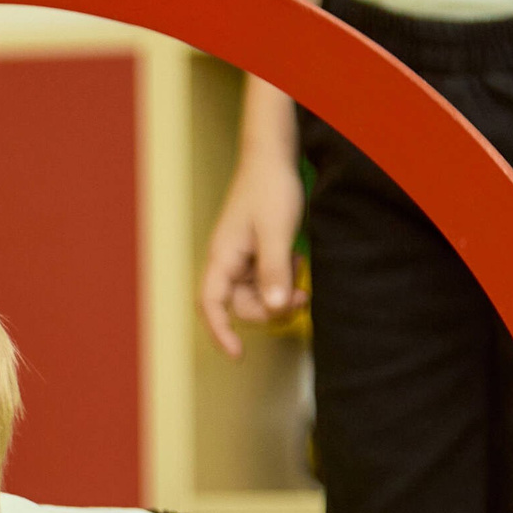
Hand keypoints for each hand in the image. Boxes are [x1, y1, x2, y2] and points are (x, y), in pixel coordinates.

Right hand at [199, 152, 308, 357]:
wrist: (273, 158)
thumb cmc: (269, 188)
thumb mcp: (277, 232)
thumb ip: (274, 271)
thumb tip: (275, 308)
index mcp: (222, 258)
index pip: (211, 304)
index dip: (220, 332)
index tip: (237, 354)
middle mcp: (227, 263)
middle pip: (242, 306)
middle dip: (271, 309)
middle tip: (301, 298)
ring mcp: (241, 260)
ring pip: (257, 297)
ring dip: (281, 294)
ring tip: (301, 273)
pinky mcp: (256, 255)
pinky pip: (267, 282)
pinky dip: (284, 280)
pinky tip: (297, 262)